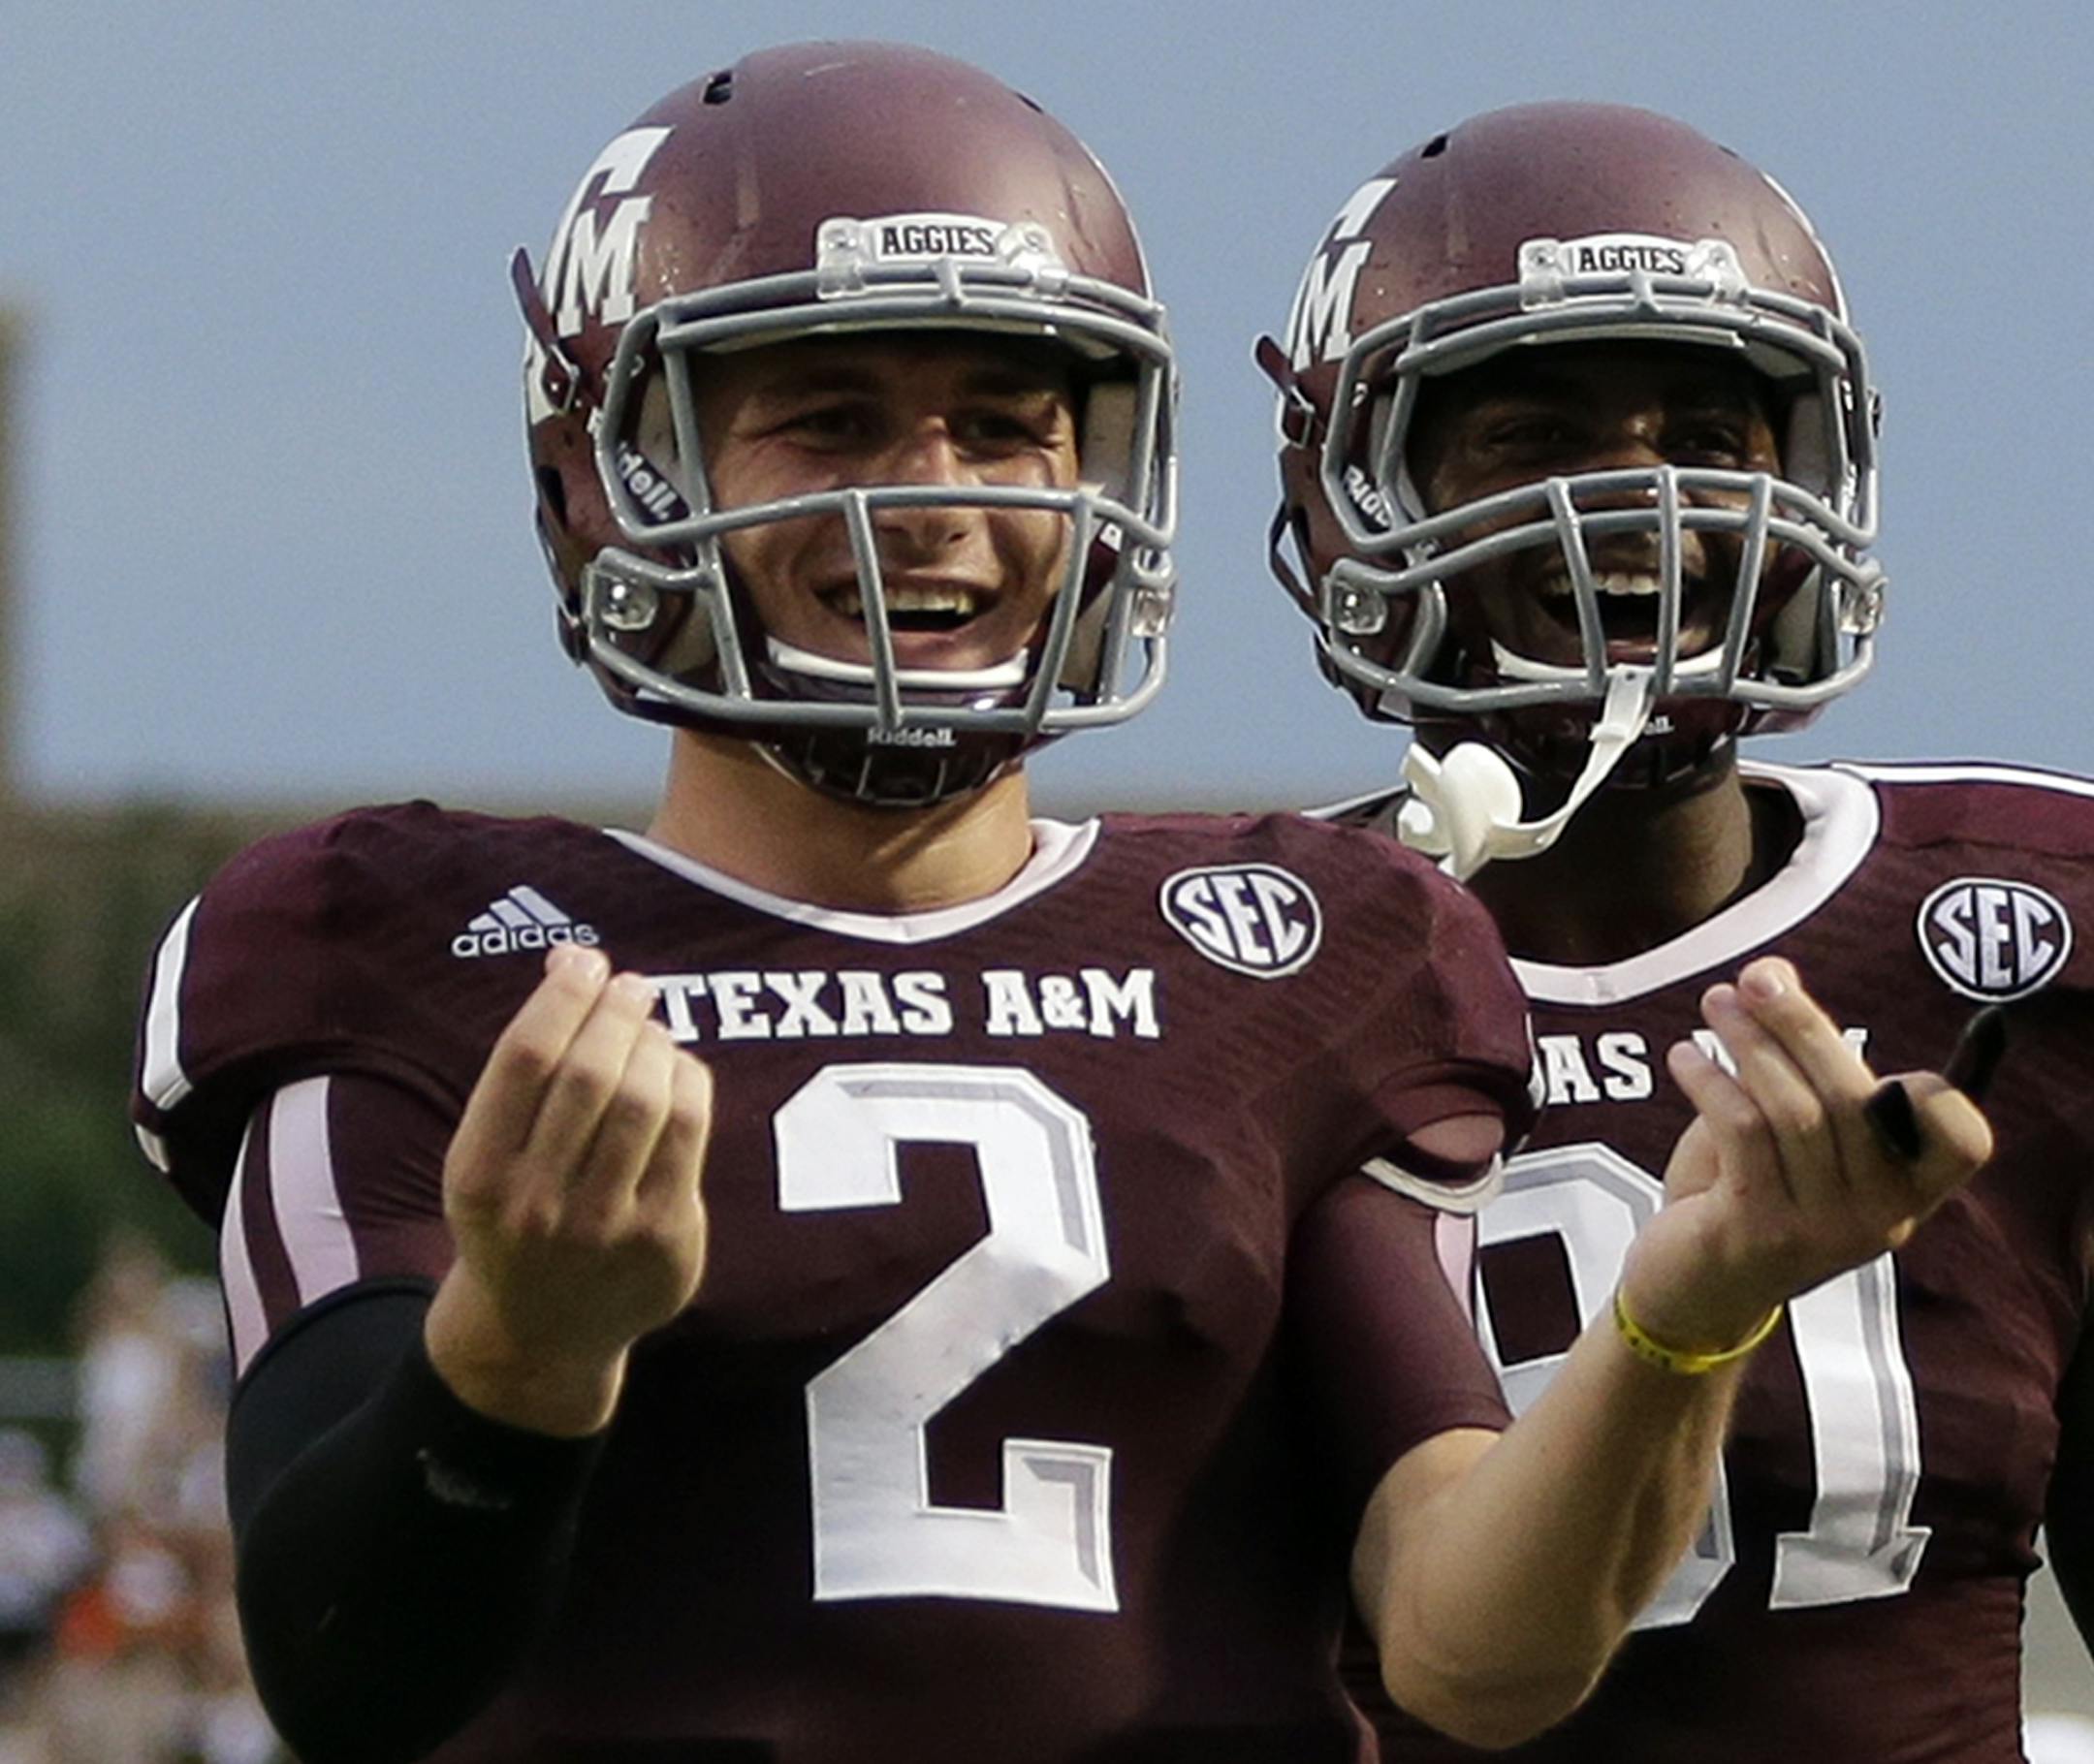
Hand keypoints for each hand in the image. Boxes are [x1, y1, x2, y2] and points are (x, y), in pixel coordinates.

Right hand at [425, 943, 712, 1433]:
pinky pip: (689, 1134)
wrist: (537, 1337)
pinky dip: (687, 1083)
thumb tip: (575, 962)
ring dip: (655, 1043)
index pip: (526, 1058)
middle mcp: (537, 1205)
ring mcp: (606, 1227)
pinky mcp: (664, 1238)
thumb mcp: (487, 1155)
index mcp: (478, 1174)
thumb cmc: (517, 1215)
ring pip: (647, 1100)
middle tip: (629, 986)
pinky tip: (676, 1071)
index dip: (562, 996)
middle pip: (592, 1074)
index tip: (582, 962)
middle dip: (617, 1013)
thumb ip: (525, 1071)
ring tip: (650, 1027)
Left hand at [1621, 956, 1990, 1352]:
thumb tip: (1774, 973)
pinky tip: (1684, 1058)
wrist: (1692, 1292)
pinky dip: (1710, 1082)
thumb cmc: (1747, 1194)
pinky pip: (1742, 1131)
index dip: (1934, 1090)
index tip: (1870, 1037)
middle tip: (1757, 977)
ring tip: (1715, 1004)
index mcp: (1908, 1191)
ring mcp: (1821, 1228)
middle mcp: (1880, 1215)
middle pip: (1855, 1098)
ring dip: (1749, 1044)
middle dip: (1803, 1024)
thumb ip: (1797, 1068)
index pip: (1963, 1141)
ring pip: (1794, 1110)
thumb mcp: (1792, 1139)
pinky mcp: (1758, 1229)